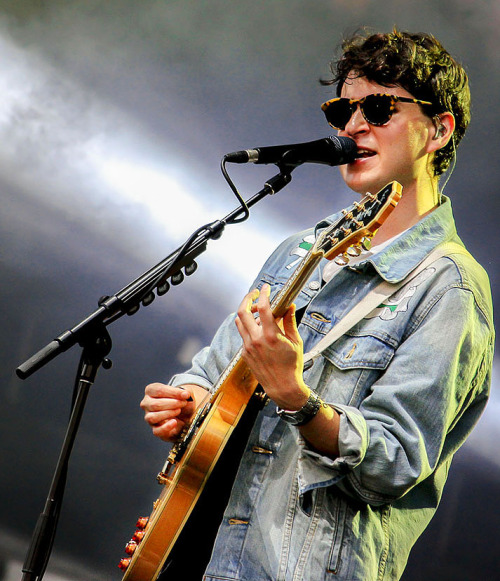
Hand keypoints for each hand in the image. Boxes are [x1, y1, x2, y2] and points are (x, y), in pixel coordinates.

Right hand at [140, 383, 195, 441]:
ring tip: (179, 411)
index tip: (185, 395)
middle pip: (155, 404)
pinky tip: (174, 422)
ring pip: (153, 417)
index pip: (158, 390)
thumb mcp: (184, 393)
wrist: (185, 413)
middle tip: (183, 403)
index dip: (173, 392)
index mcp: (151, 390)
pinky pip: (157, 431)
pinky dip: (166, 427)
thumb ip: (184, 392)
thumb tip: (185, 394)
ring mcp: (149, 418)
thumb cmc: (180, 400)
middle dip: (173, 404)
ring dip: (169, 414)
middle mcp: (147, 404)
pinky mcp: (156, 429)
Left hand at [235, 284, 308, 409]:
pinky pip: (243, 334)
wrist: (282, 387)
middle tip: (254, 293)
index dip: (263, 294)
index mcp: (270, 336)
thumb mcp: (296, 342)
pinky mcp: (244, 353)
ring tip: (256, 309)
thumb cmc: (292, 365)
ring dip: (246, 312)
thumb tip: (290, 306)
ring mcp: (248, 347)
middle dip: (247, 298)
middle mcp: (256, 340)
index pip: (262, 308)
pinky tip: (259, 328)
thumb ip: (290, 322)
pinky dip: (249, 327)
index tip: (266, 288)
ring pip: (239, 322)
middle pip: (243, 311)